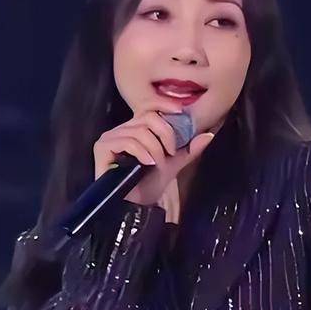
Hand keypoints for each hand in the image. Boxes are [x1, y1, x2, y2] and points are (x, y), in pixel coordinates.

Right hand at [92, 99, 215, 206]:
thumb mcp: (173, 163)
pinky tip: (146, 163)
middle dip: (165, 134)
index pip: (149, 105)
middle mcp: (122, 129)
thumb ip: (189, 149)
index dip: (165, 104)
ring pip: (140, 130)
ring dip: (155, 148)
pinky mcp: (102, 147)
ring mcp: (110, 137)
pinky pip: (126, 141)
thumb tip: (209, 134)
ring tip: (157, 163)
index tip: (181, 112)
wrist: (135, 205)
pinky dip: (141, 151)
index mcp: (136, 128)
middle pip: (149, 117)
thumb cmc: (150, 183)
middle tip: (170, 153)